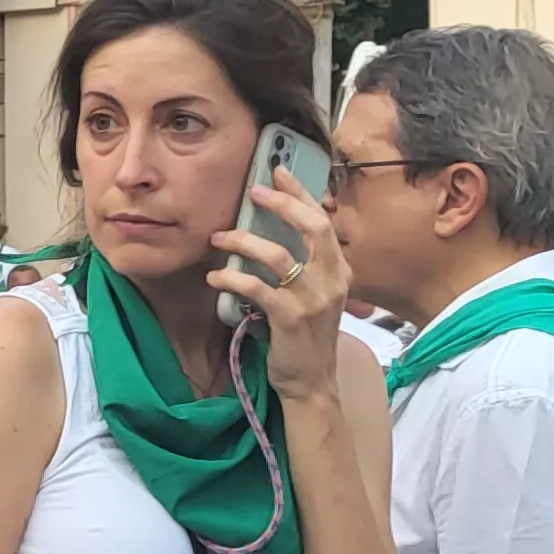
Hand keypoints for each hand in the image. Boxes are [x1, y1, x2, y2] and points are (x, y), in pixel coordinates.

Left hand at [204, 168, 355, 397]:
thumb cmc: (304, 335)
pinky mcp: (290, 318)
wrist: (311, 381)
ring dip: (243, 243)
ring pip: (279, 255)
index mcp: (339, 269)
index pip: (323, 220)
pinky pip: (256, 288)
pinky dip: (230, 279)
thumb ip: (301, 265)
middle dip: (282, 204)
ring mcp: (313, 300)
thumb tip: (268, 231)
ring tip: (218, 239)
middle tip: (253, 191)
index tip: (277, 172)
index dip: (300, 193)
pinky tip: (214, 278)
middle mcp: (333, 280)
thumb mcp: (313, 295)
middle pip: (313, 227)